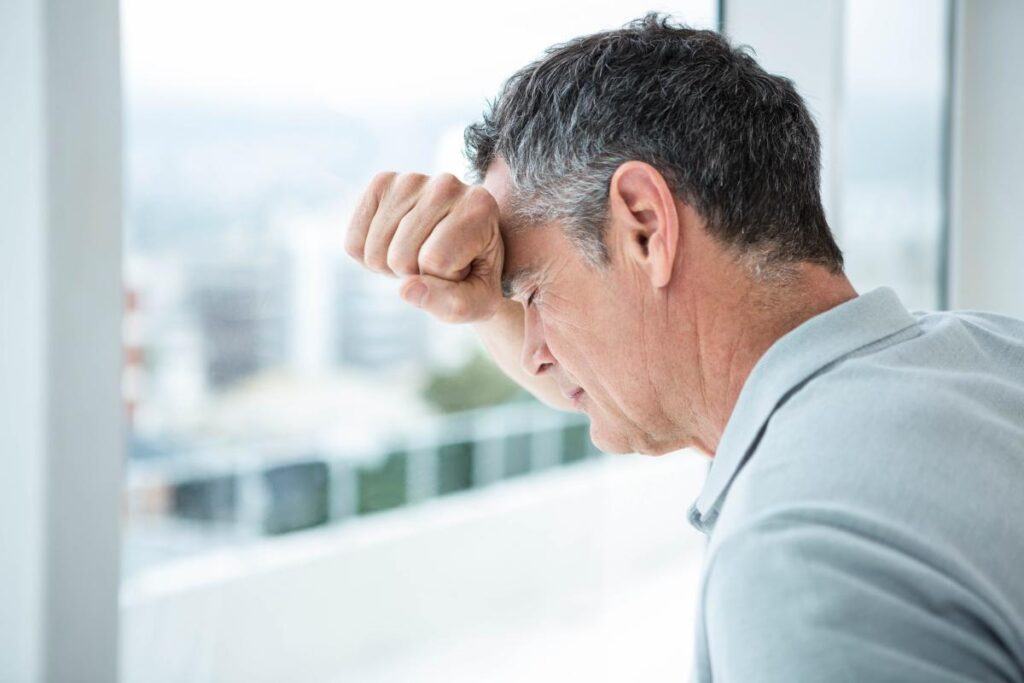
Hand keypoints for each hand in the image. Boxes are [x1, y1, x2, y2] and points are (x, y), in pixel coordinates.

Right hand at [344, 172, 503, 323]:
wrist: (467, 243)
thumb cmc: (475, 276)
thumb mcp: (479, 302)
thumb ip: (452, 303)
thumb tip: (407, 290)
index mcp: (478, 207)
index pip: (436, 262)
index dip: (443, 280)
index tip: (461, 269)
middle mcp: (446, 184)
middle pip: (400, 256)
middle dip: (415, 274)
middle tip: (438, 263)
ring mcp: (410, 180)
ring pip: (375, 252)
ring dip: (392, 266)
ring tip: (419, 253)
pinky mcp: (382, 184)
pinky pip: (353, 242)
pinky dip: (370, 256)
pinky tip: (396, 244)